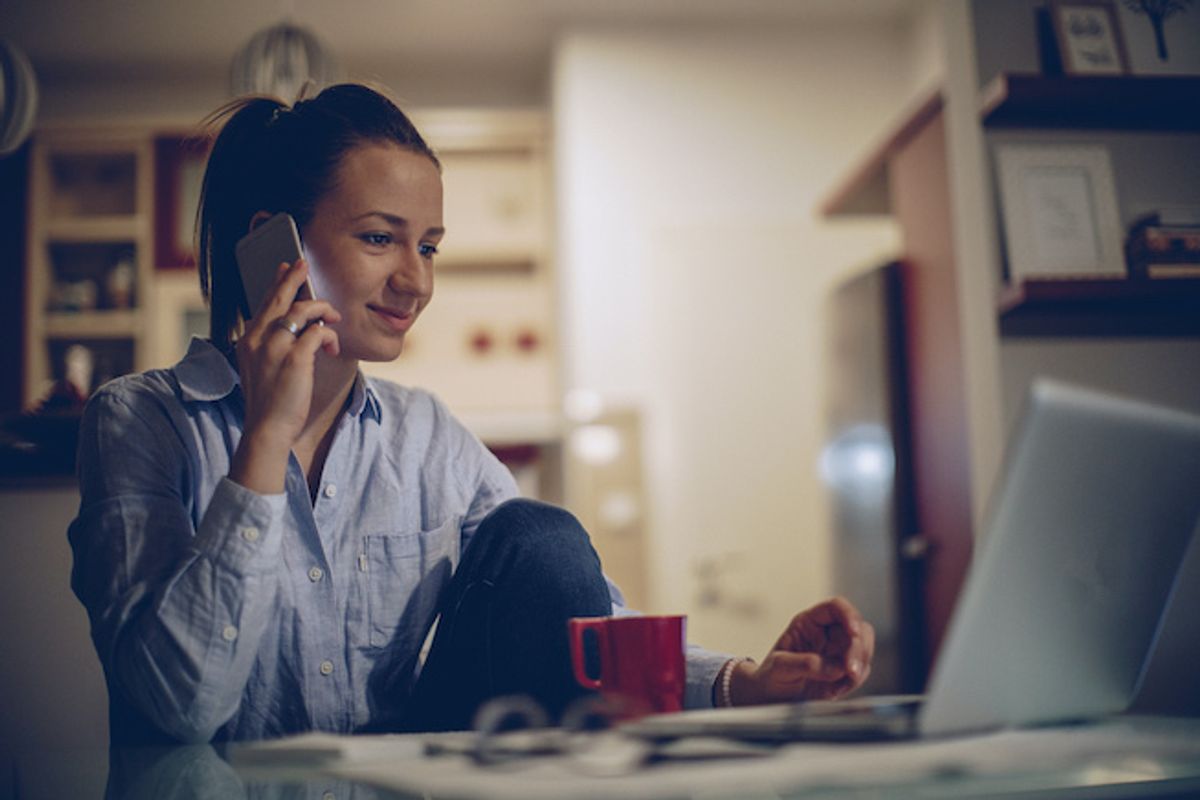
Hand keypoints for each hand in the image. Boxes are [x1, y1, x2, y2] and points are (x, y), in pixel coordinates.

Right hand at [230, 258, 339, 492]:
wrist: (267, 428)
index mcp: (248, 341)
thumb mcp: (263, 368)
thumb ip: (271, 346)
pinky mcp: (295, 359)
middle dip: (294, 277)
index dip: (277, 283)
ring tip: (333, 319)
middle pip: (279, 298)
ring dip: (323, 311)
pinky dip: (329, 335)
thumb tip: (296, 329)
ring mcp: (275, 348)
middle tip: (303, 264)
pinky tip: (333, 346)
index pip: (264, 303)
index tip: (286, 268)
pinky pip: (318, 332)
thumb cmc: (269, 402)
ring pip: (303, 311)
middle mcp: (258, 339)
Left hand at [730, 596, 874, 704]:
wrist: (773, 699)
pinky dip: (856, 679)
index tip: (853, 632)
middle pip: (857, 627)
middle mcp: (827, 634)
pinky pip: (862, 670)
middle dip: (858, 647)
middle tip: (850, 669)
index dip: (848, 614)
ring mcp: (838, 653)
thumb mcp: (778, 668)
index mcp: (809, 623)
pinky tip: (839, 688)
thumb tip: (832, 667)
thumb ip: (802, 664)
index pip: (835, 607)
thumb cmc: (771, 677)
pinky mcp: (845, 672)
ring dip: (861, 663)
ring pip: (865, 647)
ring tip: (847, 679)